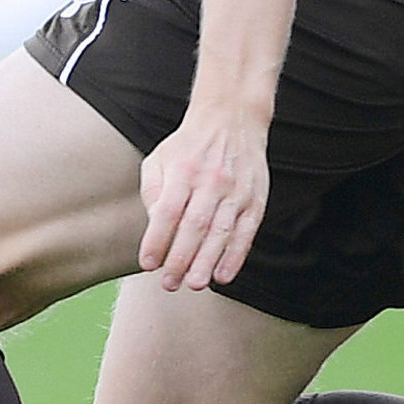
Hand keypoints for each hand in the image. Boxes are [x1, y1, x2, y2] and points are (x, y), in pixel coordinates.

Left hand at [139, 101, 271, 293]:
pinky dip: (236, 256)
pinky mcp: (255, 198)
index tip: (148, 264)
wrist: (232, 119)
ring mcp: (236, 190)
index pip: (167, 211)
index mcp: (183, 170)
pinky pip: (246, 232)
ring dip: (207, 262)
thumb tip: (154, 227)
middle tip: (169, 283)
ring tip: (194, 284)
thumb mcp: (160, 158)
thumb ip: (152, 191)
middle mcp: (211, 180)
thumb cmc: (189, 146)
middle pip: (194, 226)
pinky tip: (223, 275)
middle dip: (181, 259)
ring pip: (221, 232)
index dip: (157, 240)